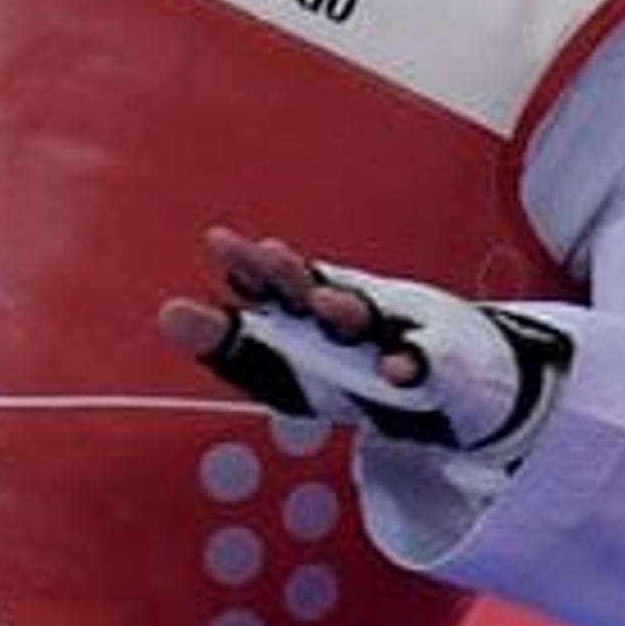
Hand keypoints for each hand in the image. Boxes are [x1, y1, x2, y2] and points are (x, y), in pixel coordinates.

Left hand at [158, 227, 573, 465]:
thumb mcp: (283, 367)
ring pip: (365, 322)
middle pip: (312, 292)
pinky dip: (413, 365)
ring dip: (344, 312)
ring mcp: (392, 336)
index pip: (270, 287)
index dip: (249, 269)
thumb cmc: (351, 369)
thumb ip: (227, 344)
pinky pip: (424, 365)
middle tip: (267, 255)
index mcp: (305, 314)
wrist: (458, 383)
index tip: (221, 242)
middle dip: (290, 278)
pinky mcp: (437, 365)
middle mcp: (346, 317)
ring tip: (325, 306)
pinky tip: (398, 369)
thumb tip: (166, 313)